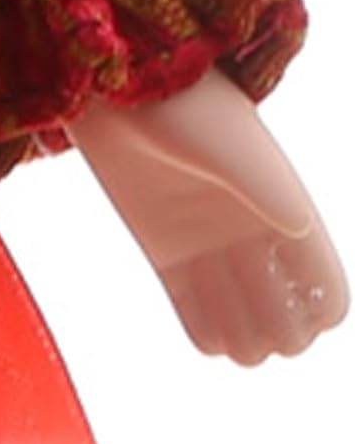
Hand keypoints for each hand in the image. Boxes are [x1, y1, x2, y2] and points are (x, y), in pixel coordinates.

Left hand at [66, 70, 347, 364]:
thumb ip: (261, 184)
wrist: (120, 94)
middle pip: (282, 305)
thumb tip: (298, 228)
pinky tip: (210, 344)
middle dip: (281, 330)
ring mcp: (206, 241)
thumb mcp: (227, 145)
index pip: (322, 279)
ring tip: (240, 349)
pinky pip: (190, 300)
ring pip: (238, 309)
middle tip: (265, 338)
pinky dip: (203, 326)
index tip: (306, 315)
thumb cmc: (184, 109)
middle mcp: (250, 231)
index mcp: (281, 208)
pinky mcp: (163, 246)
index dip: (321, 307)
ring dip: (244, 338)